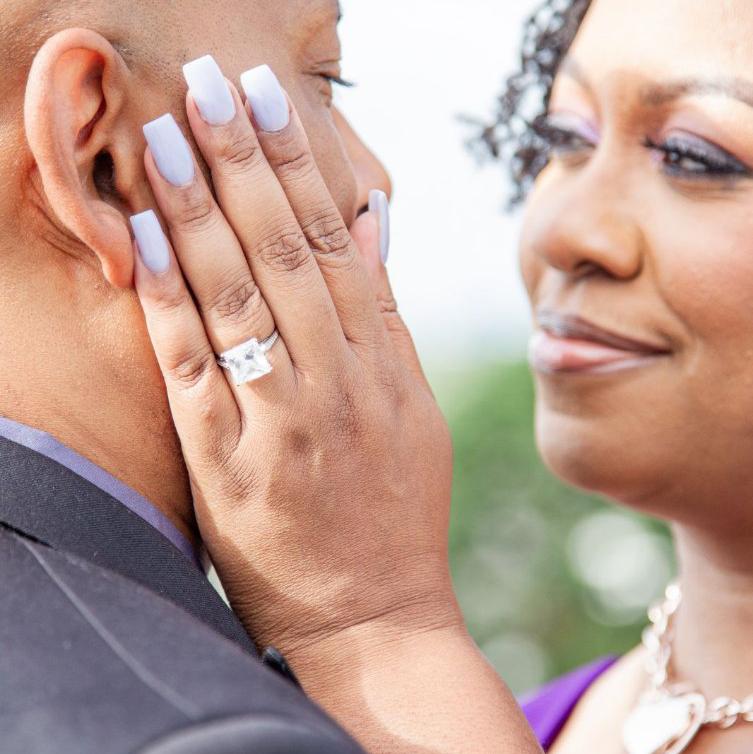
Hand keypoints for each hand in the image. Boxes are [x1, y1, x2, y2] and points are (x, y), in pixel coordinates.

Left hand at [132, 65, 456, 657]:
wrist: (374, 614)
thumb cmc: (394, 511)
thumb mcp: (414, 410)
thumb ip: (388, 315)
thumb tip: (370, 223)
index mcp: (386, 367)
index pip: (338, 245)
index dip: (301, 168)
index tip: (271, 104)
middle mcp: (341, 384)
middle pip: (288, 254)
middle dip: (246, 163)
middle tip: (211, 86)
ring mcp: (287, 423)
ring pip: (242, 297)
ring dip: (201, 211)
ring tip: (168, 137)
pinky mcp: (233, 466)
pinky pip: (198, 369)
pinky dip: (172, 299)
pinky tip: (148, 237)